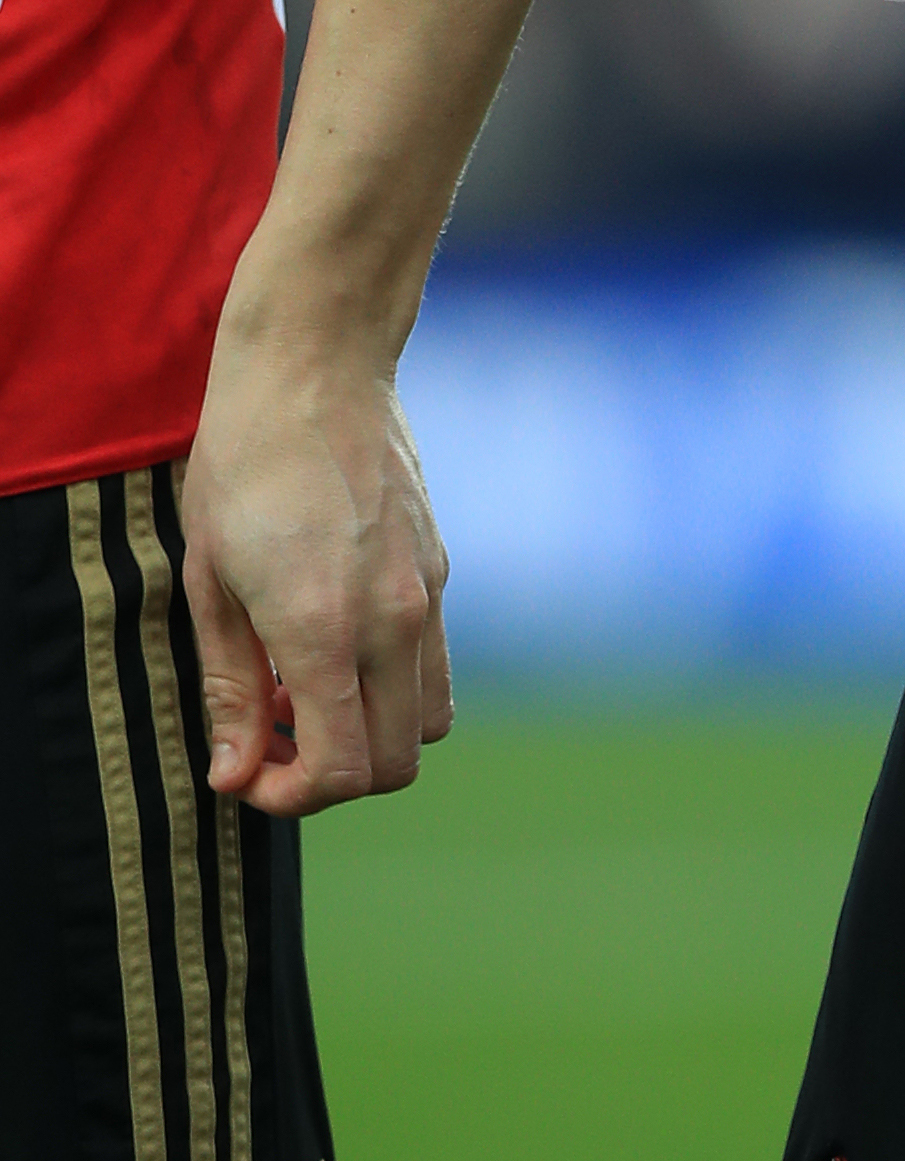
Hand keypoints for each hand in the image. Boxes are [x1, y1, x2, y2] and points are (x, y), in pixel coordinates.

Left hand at [179, 311, 451, 817]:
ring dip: (372, 734)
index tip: (249, 772)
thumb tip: (236, 773)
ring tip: (307, 693)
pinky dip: (392, 685)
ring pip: (427, 721)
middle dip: (332, 777)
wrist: (317, 363)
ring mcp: (428, 592)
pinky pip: (434, 664)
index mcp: (325, 628)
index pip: (339, 769)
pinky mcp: (440, 566)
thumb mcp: (209, 579)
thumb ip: (230, 686)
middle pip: (394, 763)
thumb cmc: (243, 463)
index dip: (290, 797)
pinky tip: (336, 640)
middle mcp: (393, 620)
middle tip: (272, 739)